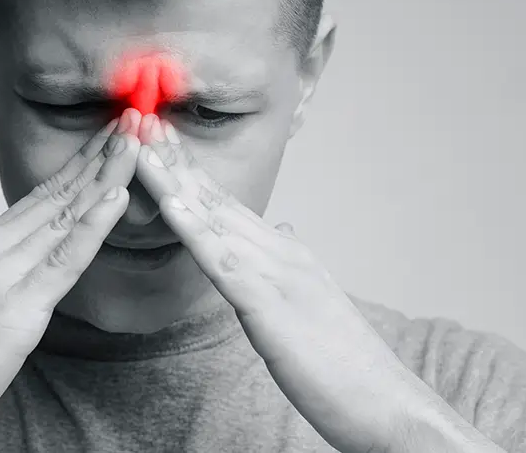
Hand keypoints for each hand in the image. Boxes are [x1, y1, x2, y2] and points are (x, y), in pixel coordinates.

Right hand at [0, 114, 141, 452]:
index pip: (40, 194)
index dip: (80, 163)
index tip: (110, 136)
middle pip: (57, 194)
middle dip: (101, 155)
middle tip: (135, 119)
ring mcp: (2, 275)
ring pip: (65, 215)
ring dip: (107, 174)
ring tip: (137, 141)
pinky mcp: (17, 309)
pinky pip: (64, 259)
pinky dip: (94, 224)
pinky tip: (117, 194)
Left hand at [133, 113, 471, 452]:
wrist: (386, 404)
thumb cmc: (347, 364)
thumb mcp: (313, 303)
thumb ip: (290, 265)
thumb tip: (280, 231)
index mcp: (285, 255)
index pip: (227, 205)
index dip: (190, 172)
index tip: (160, 142)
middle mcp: (281, 254)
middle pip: (216, 199)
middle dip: (174, 161)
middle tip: (138, 122)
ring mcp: (277, 277)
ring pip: (214, 220)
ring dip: (174, 181)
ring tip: (141, 147)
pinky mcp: (272, 309)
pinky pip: (225, 265)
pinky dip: (196, 232)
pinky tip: (172, 205)